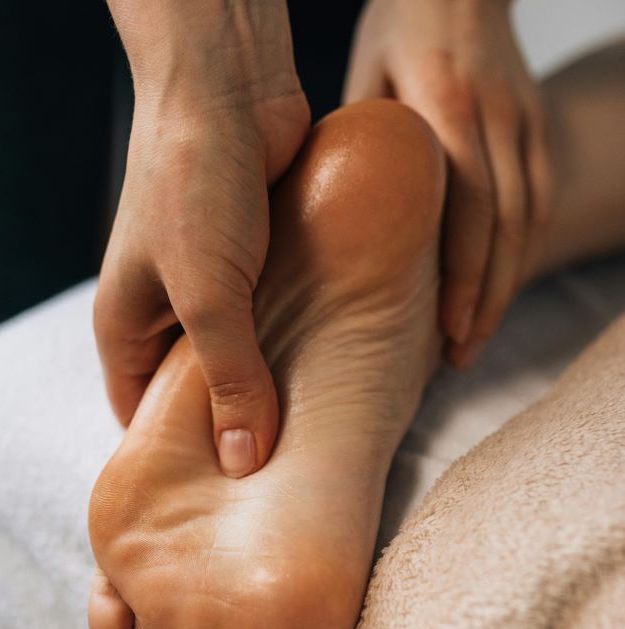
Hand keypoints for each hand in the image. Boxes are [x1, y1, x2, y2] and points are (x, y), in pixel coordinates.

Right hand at [96, 0, 309, 475]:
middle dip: (230, 429)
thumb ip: (230, 378)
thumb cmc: (190, 184)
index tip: (219, 498)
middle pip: (194, 394)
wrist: (229, 89)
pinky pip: (273, 322)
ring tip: (310, 437)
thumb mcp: (207, 296)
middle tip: (277, 478)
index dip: (174, 458)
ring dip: (270, 387)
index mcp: (125, 327)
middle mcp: (165, 315)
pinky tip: (329, 375)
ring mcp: (211, 290)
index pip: (140, 416)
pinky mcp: (254, 267)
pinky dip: (294, 346)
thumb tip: (246, 460)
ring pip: (239, 359)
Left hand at [344, 0, 553, 366]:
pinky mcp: (538, 125)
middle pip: (505, 226)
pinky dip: (520, 252)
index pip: (468, 207)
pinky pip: (539, 200)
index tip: (446, 329)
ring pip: (528, 220)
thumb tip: (331, 211)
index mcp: (447, 103)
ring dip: (505, 284)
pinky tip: (498, 288)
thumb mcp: (366, 73)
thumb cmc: (400, 25)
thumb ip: (359, 140)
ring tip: (475, 336)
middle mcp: (497, 115)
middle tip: (459, 353)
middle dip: (484, 298)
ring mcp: (527, 119)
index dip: (463, 275)